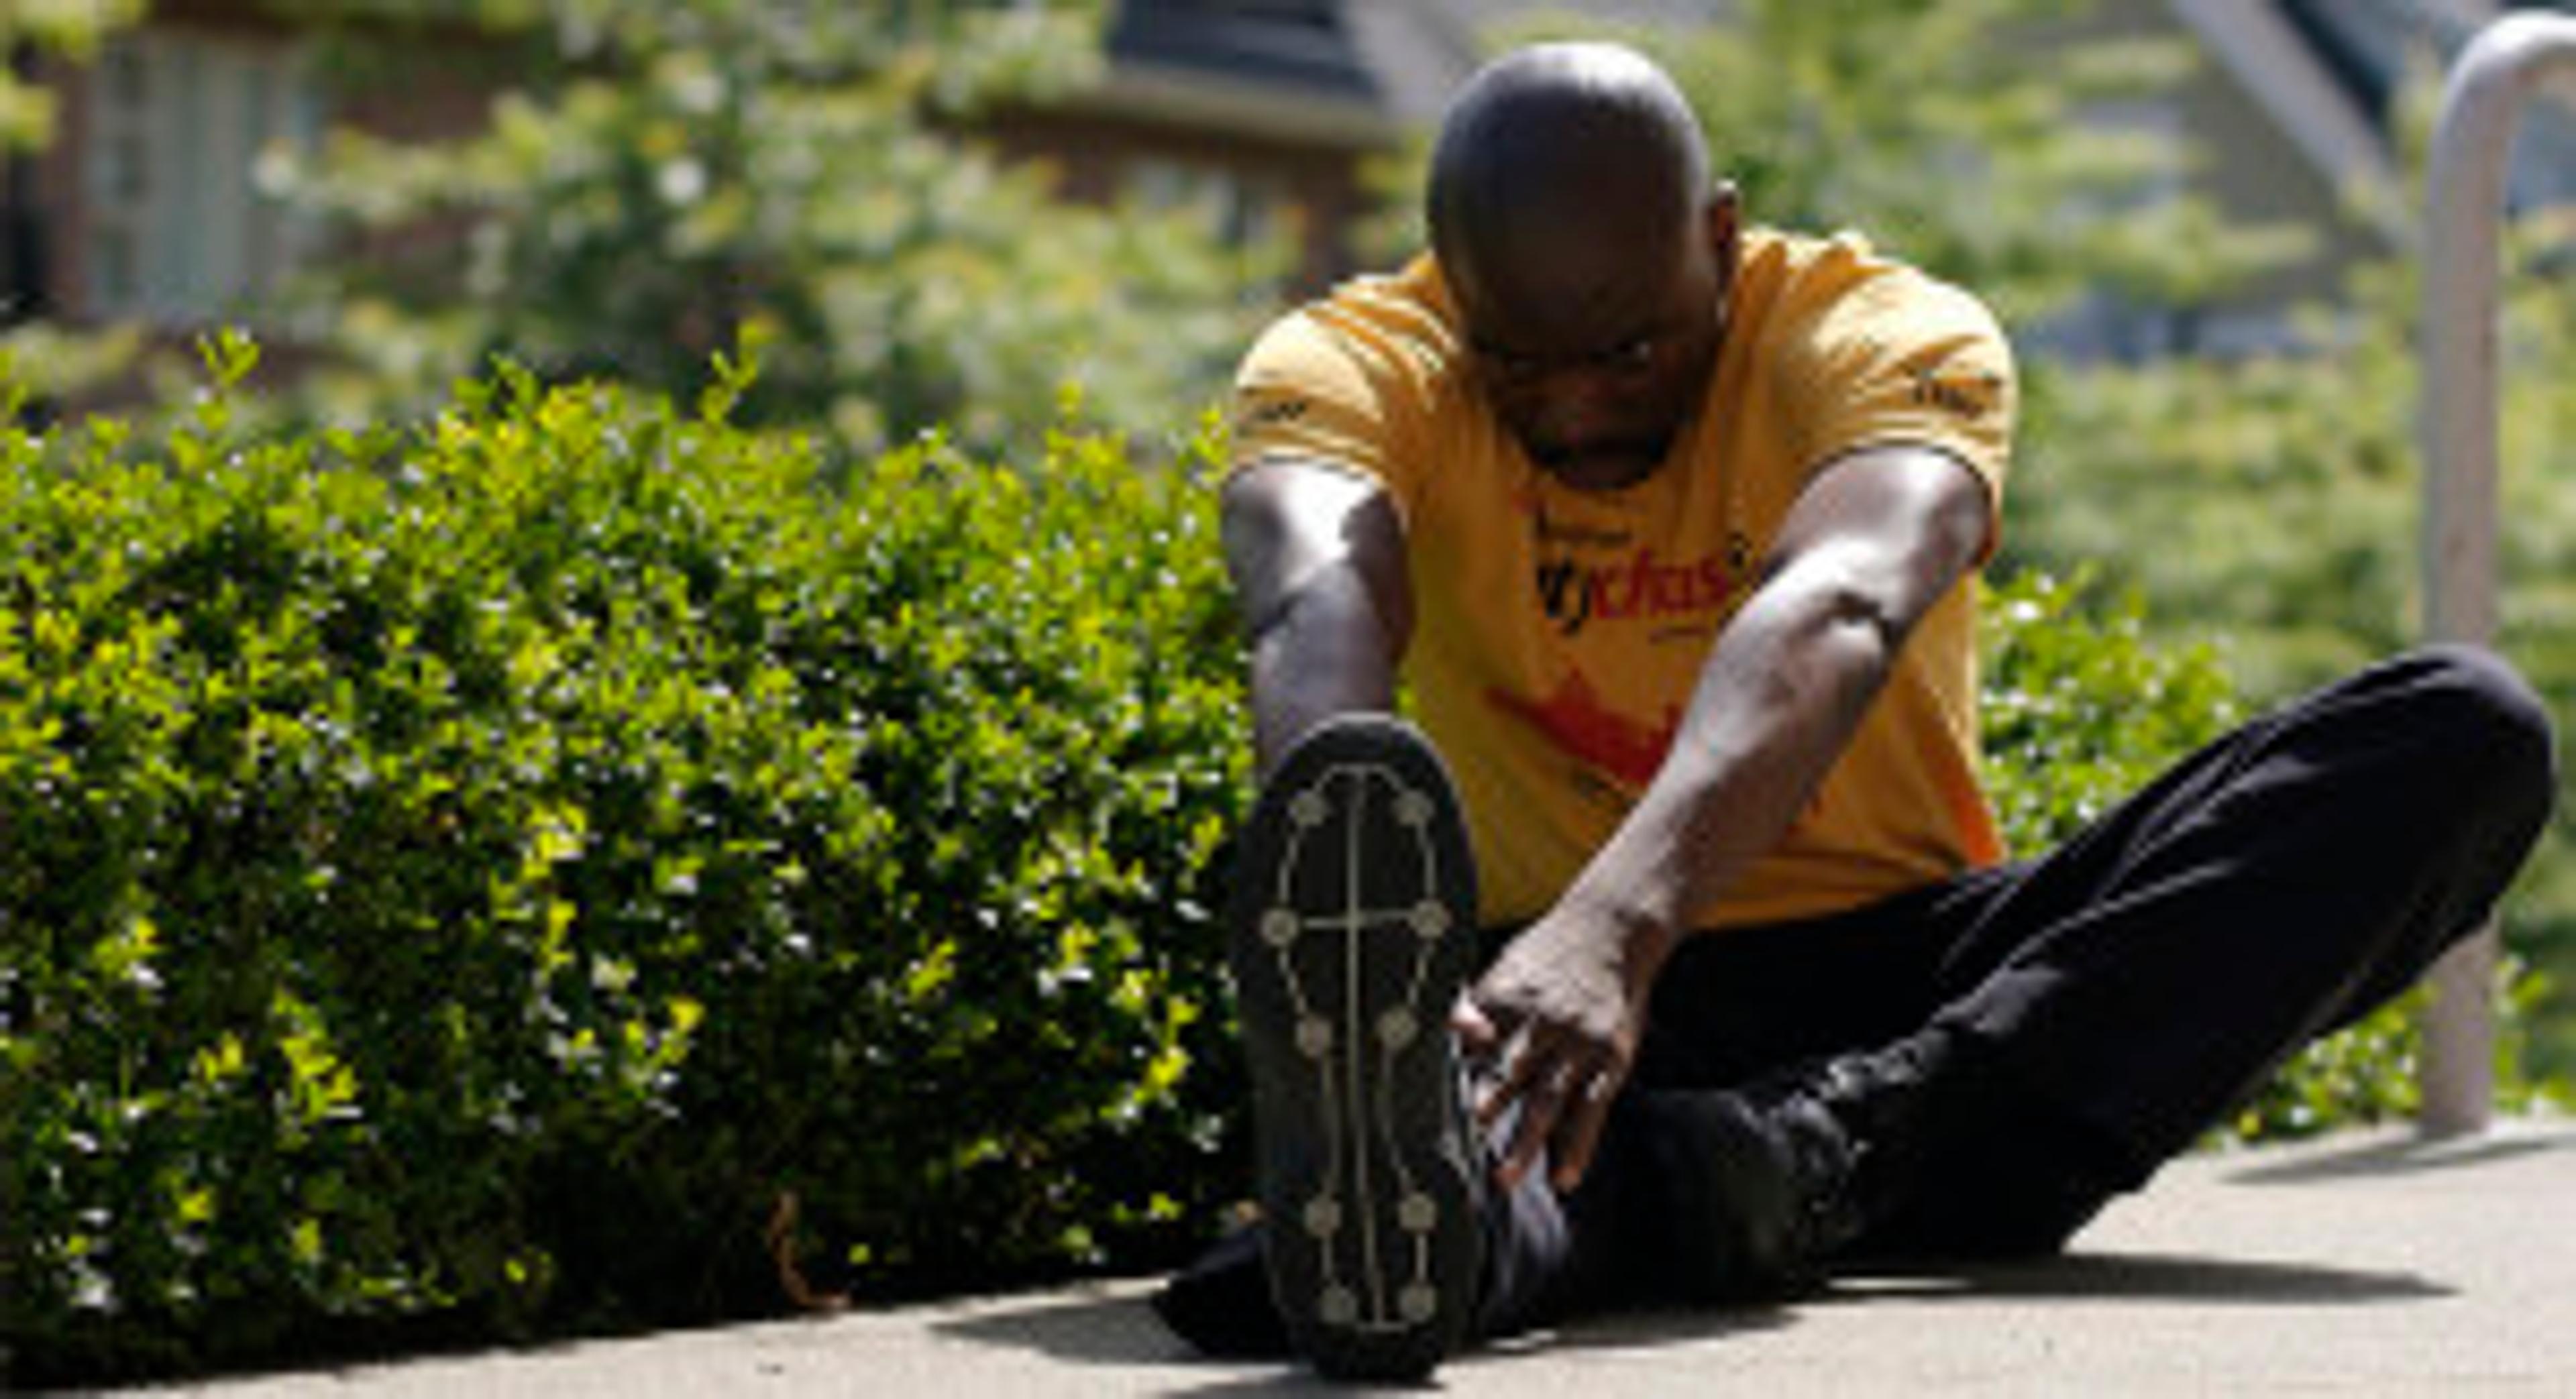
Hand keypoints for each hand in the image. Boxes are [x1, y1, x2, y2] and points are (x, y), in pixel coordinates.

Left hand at [1452, 902, 1665, 1192]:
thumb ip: (1475, 1006)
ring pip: (1547, 1099)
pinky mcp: (1612, 1057)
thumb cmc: (1550, 952)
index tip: (1426, 1109)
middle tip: (1457, 1148)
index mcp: (1505, 998)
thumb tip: (1453, 1042)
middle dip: (1483, 1108)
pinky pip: (1593, 1108)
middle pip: (1506, 1074)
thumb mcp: (1504, 967)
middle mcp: (1541, 1020)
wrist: (1613, 927)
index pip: (1470, 1045)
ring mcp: (1578, 1041)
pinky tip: (1565, 1177)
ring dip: (1525, 1142)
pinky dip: (1578, 1146)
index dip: (1451, 1076)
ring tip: (1504, 1179)